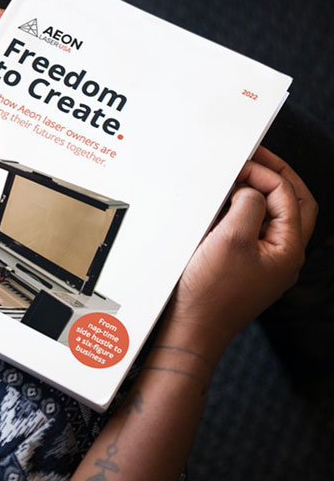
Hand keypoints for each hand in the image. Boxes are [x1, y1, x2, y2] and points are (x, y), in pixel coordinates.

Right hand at [170, 146, 317, 355]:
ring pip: (274, 216)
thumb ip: (249, 205)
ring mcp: (265, 262)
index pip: (287, 197)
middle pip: (293, 204)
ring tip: (240, 178)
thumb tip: (250, 190)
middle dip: (277, 176)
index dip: (266, 174)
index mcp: (288, 250)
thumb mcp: (232, 238)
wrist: (192, 327)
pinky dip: (243, 212)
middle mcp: (282, 256)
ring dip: (260, 193)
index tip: (242, 164)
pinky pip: (252, 230)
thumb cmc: (211, 292)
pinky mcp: (245, 266)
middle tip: (256, 157)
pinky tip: (224, 207)